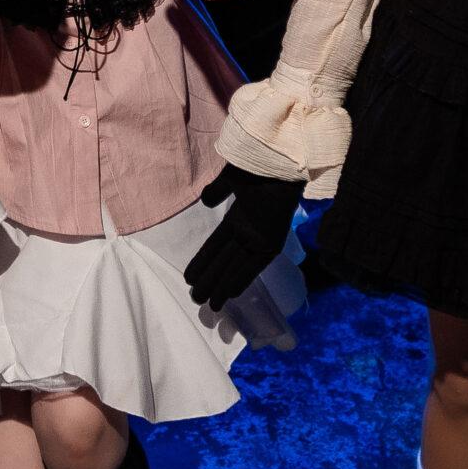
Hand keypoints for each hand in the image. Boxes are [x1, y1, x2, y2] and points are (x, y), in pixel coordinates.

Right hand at [185, 164, 300, 310]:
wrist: (278, 163)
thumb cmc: (255, 166)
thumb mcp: (231, 178)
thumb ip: (218, 190)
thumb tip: (206, 200)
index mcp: (239, 217)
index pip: (215, 246)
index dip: (203, 262)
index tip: (189, 276)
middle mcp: (248, 232)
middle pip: (224, 262)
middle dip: (209, 281)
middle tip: (195, 299)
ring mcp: (259, 239)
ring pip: (234, 268)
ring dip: (221, 287)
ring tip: (207, 304)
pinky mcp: (272, 244)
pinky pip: (252, 267)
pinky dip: (240, 281)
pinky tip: (229, 295)